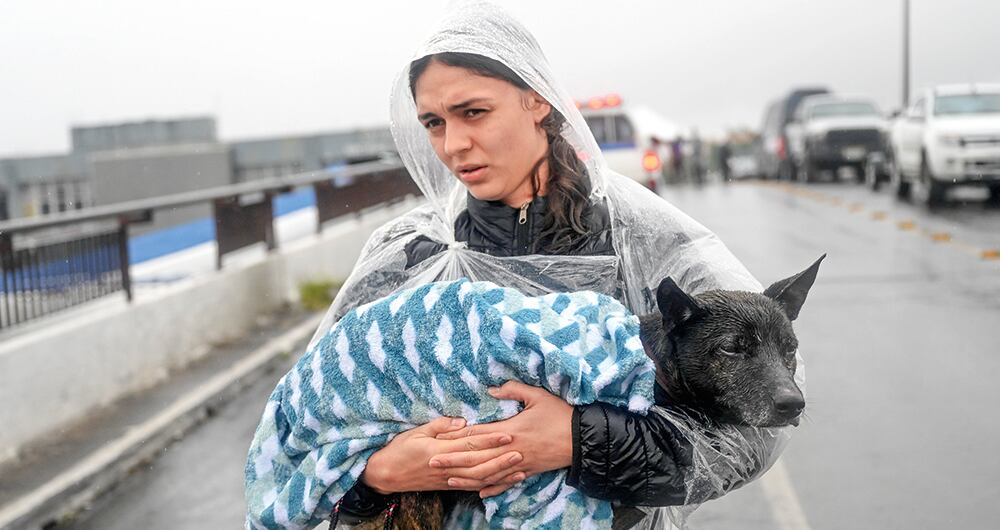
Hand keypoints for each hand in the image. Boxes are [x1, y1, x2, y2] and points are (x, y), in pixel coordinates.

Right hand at [360, 416, 521, 493]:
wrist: (385, 475)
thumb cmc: (399, 449)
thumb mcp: (416, 431)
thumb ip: (440, 425)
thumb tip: (463, 421)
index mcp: (438, 449)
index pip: (469, 444)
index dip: (489, 439)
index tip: (507, 433)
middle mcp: (446, 466)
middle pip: (478, 463)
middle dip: (501, 458)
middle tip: (521, 451)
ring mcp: (448, 479)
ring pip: (478, 478)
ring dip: (500, 474)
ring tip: (519, 468)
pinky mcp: (448, 486)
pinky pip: (472, 487)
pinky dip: (489, 485)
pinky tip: (503, 481)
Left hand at [433, 381, 573, 497]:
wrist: (583, 439)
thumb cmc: (560, 414)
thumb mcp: (538, 395)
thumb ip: (513, 389)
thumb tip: (492, 389)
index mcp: (511, 430)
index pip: (478, 435)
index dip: (456, 438)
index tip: (439, 438)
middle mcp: (512, 450)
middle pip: (477, 458)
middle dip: (453, 460)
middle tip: (432, 462)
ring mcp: (520, 464)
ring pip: (489, 473)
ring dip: (467, 477)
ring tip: (448, 478)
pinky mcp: (529, 471)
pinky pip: (508, 482)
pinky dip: (493, 488)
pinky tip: (479, 492)